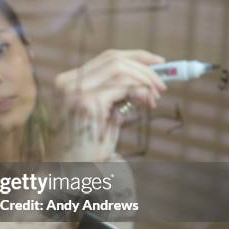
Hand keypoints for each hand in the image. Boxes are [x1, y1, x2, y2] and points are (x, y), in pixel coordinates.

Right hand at [48, 49, 166, 161]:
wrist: (68, 172)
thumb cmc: (85, 149)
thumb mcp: (100, 116)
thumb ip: (114, 97)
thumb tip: (144, 83)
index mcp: (66, 83)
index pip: (105, 58)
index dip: (135, 57)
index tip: (159, 62)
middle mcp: (66, 82)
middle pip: (113, 58)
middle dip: (144, 67)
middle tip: (163, 84)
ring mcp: (74, 91)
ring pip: (120, 68)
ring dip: (144, 80)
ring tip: (154, 99)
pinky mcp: (86, 102)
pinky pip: (122, 86)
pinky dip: (140, 91)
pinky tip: (147, 104)